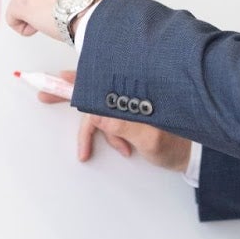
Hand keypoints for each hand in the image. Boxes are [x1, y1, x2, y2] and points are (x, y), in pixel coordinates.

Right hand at [28, 68, 191, 172]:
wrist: (196, 156)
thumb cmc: (179, 145)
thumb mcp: (150, 139)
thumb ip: (123, 125)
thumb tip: (95, 114)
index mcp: (134, 92)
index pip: (95, 83)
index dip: (68, 84)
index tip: (46, 83)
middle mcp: (131, 91)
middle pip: (91, 87)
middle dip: (68, 94)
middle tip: (43, 95)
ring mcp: (132, 100)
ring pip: (100, 108)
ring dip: (96, 129)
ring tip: (97, 148)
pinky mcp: (134, 110)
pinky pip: (111, 119)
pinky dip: (111, 134)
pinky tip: (122, 147)